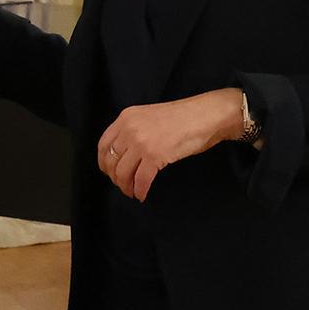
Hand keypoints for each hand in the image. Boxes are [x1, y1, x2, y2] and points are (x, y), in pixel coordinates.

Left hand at [98, 88, 243, 201]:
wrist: (205, 115)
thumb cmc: (182, 117)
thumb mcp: (148, 117)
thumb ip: (133, 130)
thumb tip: (124, 155)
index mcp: (126, 117)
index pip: (103, 144)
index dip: (104, 162)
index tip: (109, 172)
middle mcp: (130, 129)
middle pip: (111, 161)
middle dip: (115, 178)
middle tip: (123, 185)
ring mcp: (141, 142)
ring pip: (123, 173)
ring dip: (126, 186)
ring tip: (133, 191)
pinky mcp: (155, 155)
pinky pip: (141, 179)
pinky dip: (140, 190)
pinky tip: (142, 194)